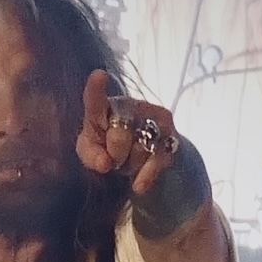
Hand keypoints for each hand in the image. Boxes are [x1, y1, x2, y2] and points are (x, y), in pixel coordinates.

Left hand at [77, 69, 181, 202]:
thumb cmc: (110, 150)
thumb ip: (90, 155)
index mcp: (106, 107)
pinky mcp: (171, 138)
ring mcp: (154, 120)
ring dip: (130, 165)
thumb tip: (105, 163)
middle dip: (114, 154)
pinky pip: (155, 161)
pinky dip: (145, 176)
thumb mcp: (93, 153)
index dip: (96, 89)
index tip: (98, 76)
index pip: (97, 100)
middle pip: (118, 136)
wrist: (145, 162)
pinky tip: (138, 185)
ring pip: (137, 150)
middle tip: (116, 158)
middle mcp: (131, 107)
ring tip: (130, 161)